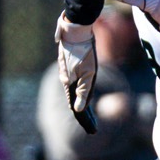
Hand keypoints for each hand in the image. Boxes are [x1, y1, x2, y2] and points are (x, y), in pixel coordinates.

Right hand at [54, 14, 97, 130]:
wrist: (76, 28)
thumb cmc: (84, 51)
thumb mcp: (88, 73)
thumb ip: (83, 91)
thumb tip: (78, 110)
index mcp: (69, 84)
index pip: (76, 108)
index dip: (85, 121)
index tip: (93, 131)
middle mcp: (66, 80)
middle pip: (75, 103)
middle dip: (85, 117)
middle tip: (93, 128)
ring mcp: (67, 73)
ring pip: (74, 94)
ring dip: (82, 106)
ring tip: (90, 117)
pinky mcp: (70, 67)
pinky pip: (74, 85)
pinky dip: (80, 95)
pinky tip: (84, 96)